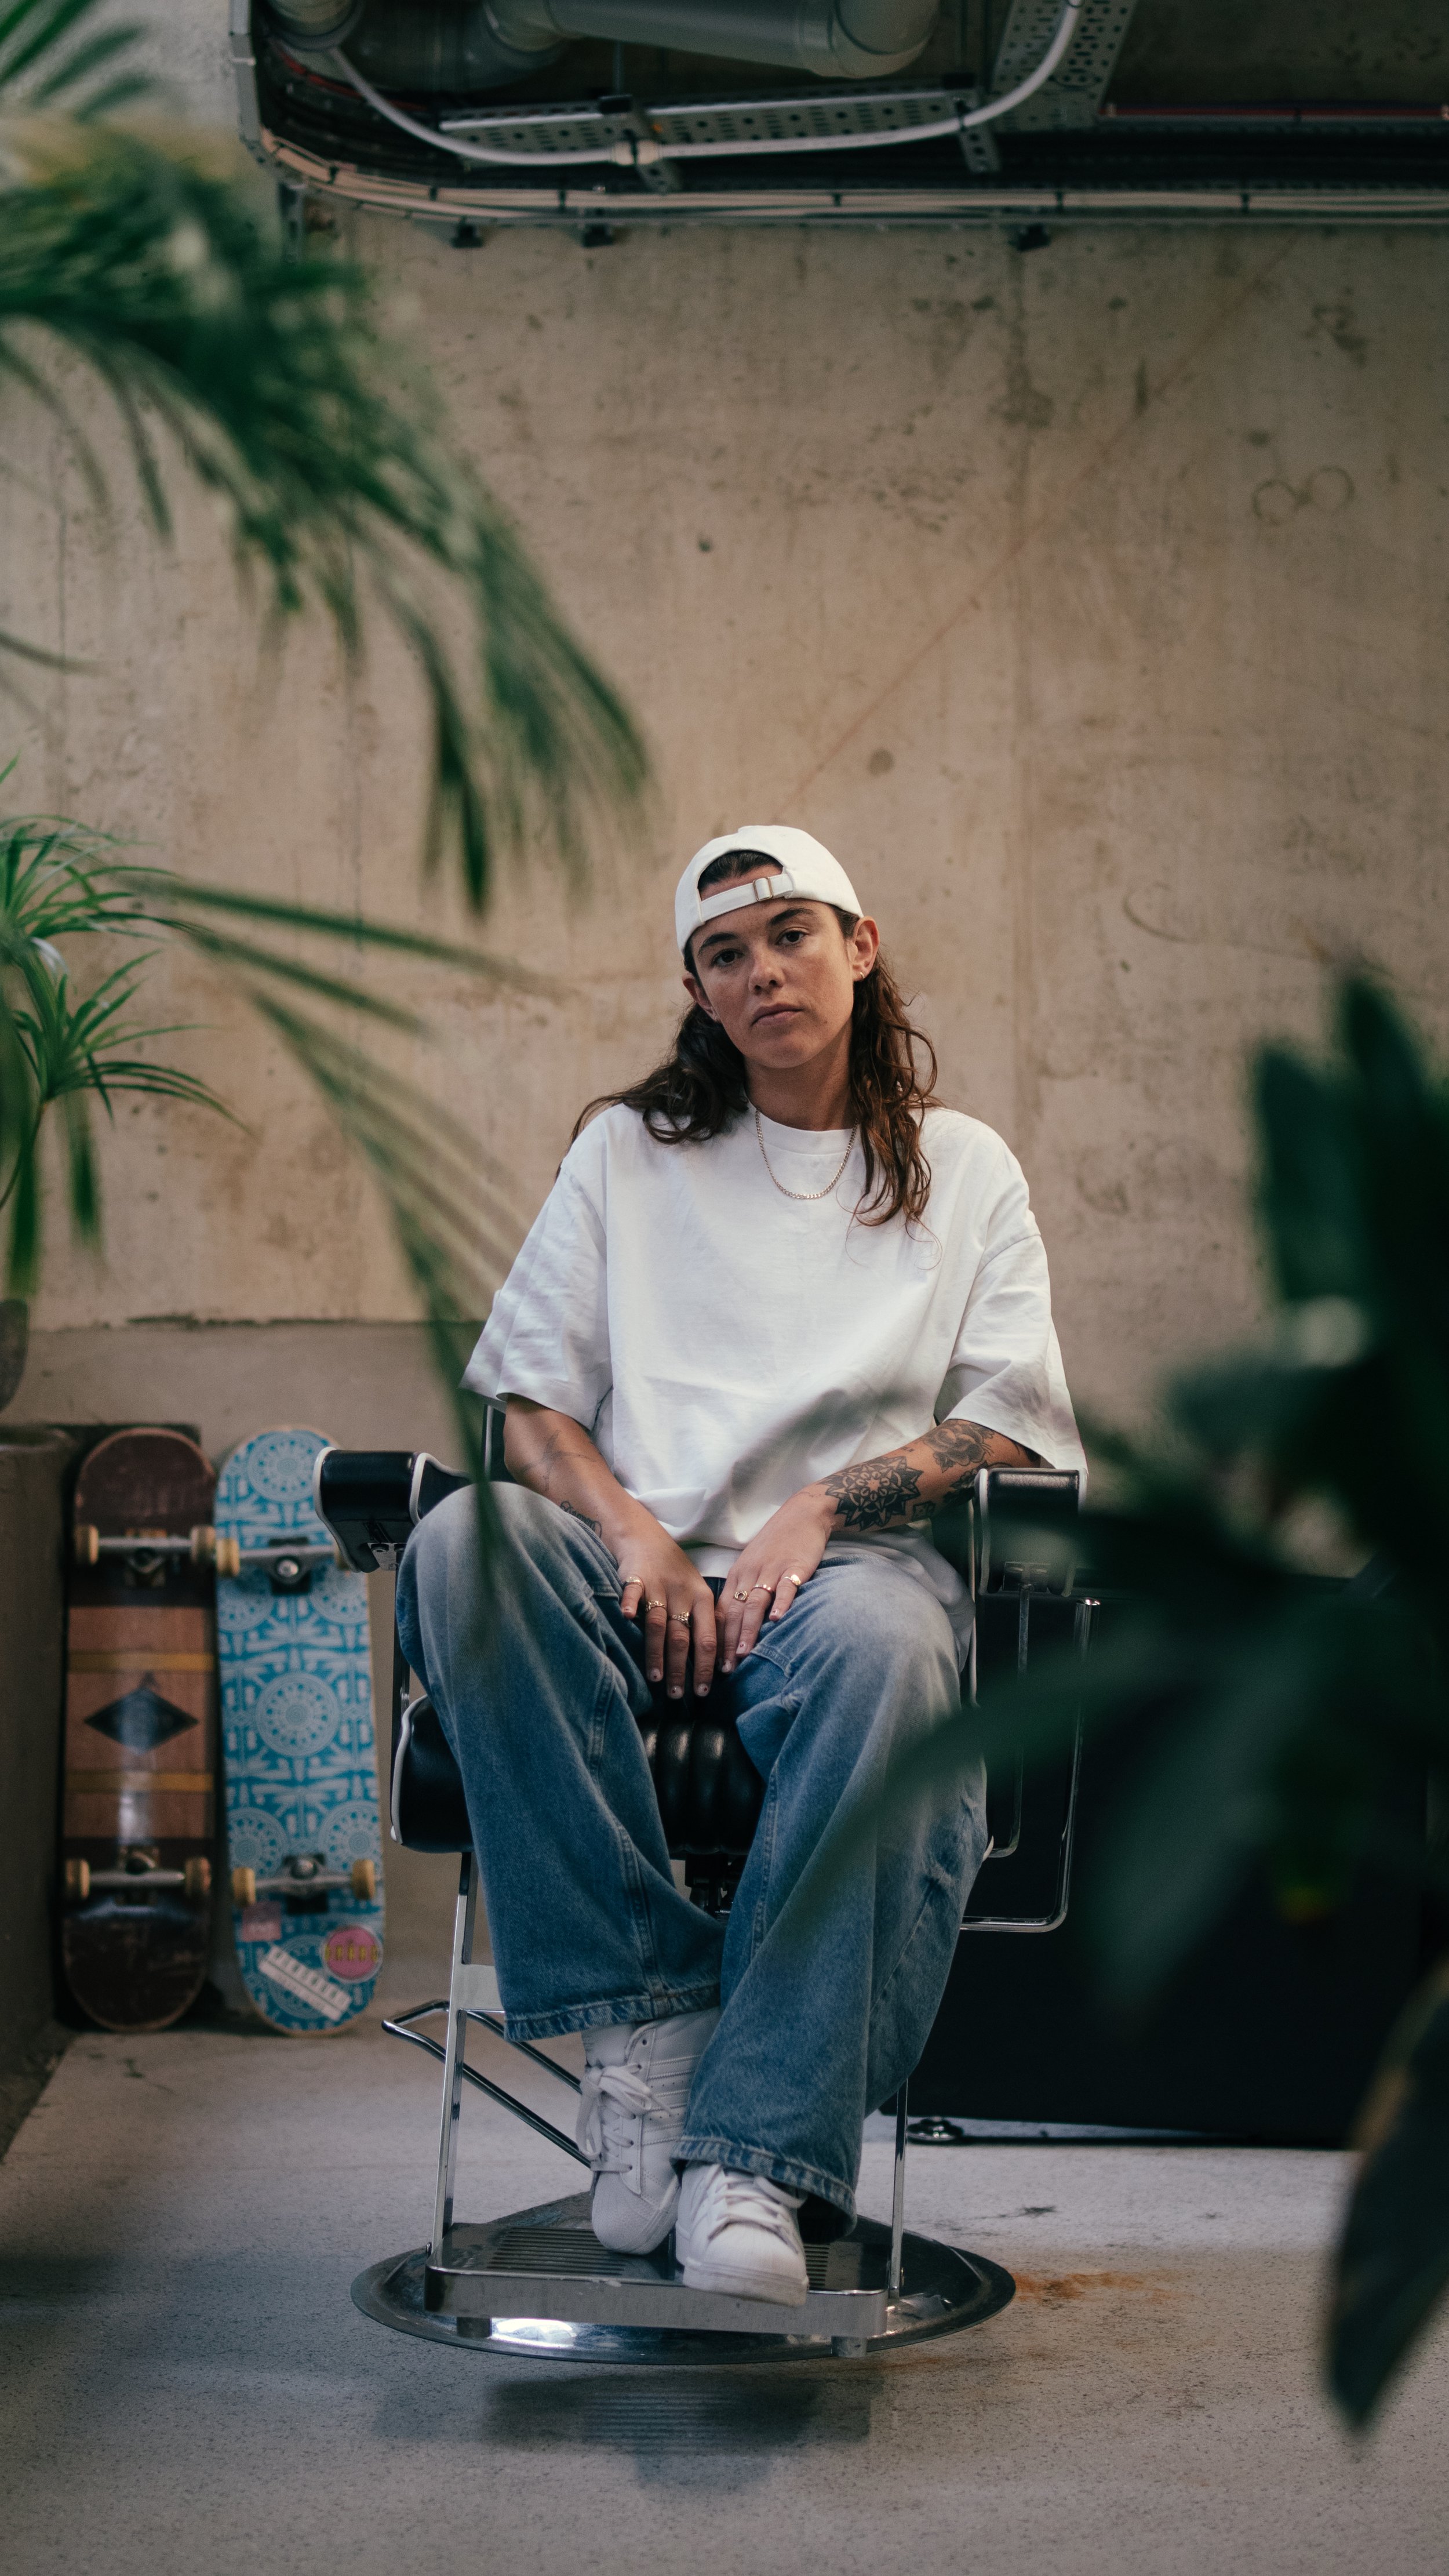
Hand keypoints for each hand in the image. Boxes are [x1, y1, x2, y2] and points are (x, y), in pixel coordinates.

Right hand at [613, 1521, 718, 1700]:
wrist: (645, 1536)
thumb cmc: (674, 1572)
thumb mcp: (696, 1593)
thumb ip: (704, 1622)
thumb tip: (716, 1662)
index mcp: (702, 1598)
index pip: (708, 1637)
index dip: (707, 1665)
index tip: (704, 1690)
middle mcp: (682, 1593)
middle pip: (683, 1636)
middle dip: (682, 1668)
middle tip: (679, 1694)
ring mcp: (658, 1585)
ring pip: (659, 1623)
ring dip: (657, 1652)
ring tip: (657, 1678)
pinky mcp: (635, 1576)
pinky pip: (632, 1591)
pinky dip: (630, 1603)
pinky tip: (626, 1618)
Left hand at [719, 1486, 833, 1672]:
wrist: (801, 1514)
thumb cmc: (775, 1544)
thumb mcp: (751, 1566)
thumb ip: (742, 1593)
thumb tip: (732, 1626)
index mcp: (737, 1576)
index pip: (721, 1612)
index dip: (716, 1638)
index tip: (712, 1664)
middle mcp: (749, 1574)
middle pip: (734, 1612)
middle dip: (728, 1642)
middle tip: (725, 1669)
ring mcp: (771, 1571)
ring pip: (755, 1603)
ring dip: (748, 1629)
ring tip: (744, 1653)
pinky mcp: (794, 1566)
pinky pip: (786, 1587)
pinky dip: (781, 1604)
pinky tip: (777, 1620)